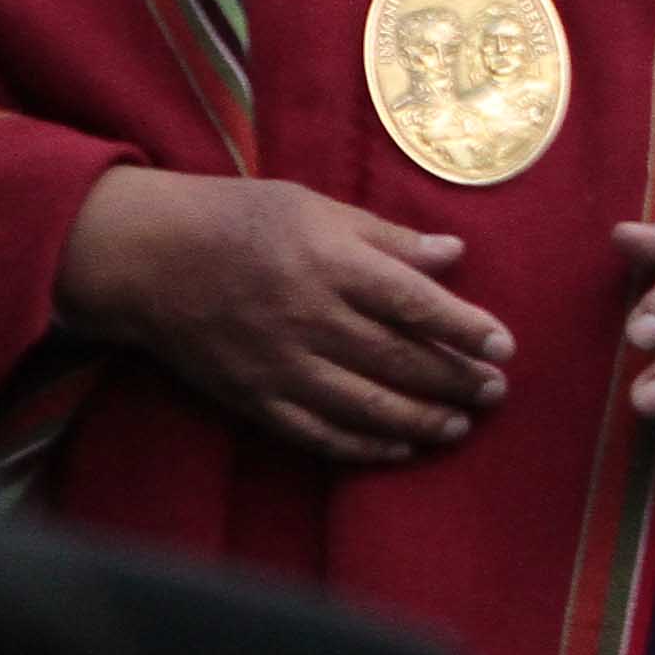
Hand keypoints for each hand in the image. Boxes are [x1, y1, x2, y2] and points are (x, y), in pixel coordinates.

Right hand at [55, 168, 509, 465]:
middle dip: (454, 381)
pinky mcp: (253, 397)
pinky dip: (361, 446)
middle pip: (396, 360)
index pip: (414, 304)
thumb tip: (453, 253)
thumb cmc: (239, 219)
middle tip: (496, 392)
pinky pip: (315, 433)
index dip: (463, 329)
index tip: (504, 347)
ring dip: (419, 421)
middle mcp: (309, 320)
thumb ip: (387, 237)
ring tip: (460, 425)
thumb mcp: (317, 207)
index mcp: (330, 264)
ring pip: (363, 406)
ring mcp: (279, 365)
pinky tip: (398, 448)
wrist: (149, 258)